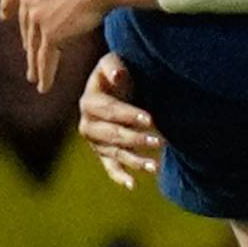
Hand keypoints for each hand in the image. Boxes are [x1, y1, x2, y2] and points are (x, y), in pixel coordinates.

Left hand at [0, 0, 156, 92]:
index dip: (7, 5)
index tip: (4, 15)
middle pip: (27, 25)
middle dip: (28, 40)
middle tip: (30, 52)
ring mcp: (38, 17)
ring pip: (34, 46)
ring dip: (34, 64)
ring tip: (34, 77)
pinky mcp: (51, 34)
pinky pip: (46, 59)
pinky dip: (45, 75)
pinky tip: (43, 87)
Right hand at [77, 53, 162, 189]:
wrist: (115, 84)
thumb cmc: (118, 70)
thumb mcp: (114, 61)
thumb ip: (113, 66)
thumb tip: (119, 75)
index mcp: (89, 101)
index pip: (110, 110)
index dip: (129, 114)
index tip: (150, 119)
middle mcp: (87, 123)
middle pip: (112, 135)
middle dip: (136, 139)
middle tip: (159, 141)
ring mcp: (94, 141)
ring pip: (114, 153)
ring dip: (134, 160)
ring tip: (155, 166)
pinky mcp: (102, 152)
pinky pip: (110, 166)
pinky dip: (120, 176)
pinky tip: (132, 185)